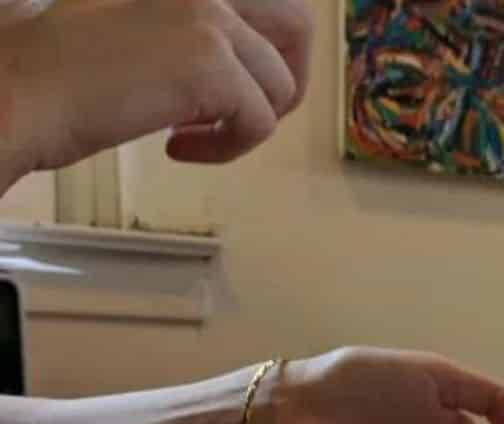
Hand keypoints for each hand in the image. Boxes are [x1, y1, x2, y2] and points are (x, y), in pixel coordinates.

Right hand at [4, 0, 312, 173]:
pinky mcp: (212, 67)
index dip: (266, 51)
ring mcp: (211, 20)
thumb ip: (193, 36)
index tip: (228, 89)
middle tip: (241, 115)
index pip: (271, 1)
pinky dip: (227, 150)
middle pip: (298, 25)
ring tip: (189, 135)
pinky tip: (176, 149)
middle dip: (284, 80)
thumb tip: (244, 71)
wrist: (25, 91)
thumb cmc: (68, 73)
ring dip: (245, 126)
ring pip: (280, 88)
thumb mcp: (141, 31)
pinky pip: (260, 125)